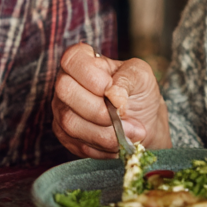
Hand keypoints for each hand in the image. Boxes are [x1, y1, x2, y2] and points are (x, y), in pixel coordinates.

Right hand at [52, 43, 171, 158]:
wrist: (143, 121)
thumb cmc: (139, 92)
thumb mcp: (141, 76)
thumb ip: (128, 78)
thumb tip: (113, 95)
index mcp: (82, 60)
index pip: (71, 60)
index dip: (91, 76)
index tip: (112, 88)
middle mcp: (66, 82)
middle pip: (65, 91)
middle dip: (98, 109)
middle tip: (122, 114)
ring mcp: (62, 109)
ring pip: (70, 123)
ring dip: (105, 133)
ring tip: (131, 132)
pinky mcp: (66, 135)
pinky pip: (77, 144)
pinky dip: (103, 147)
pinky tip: (120, 142)